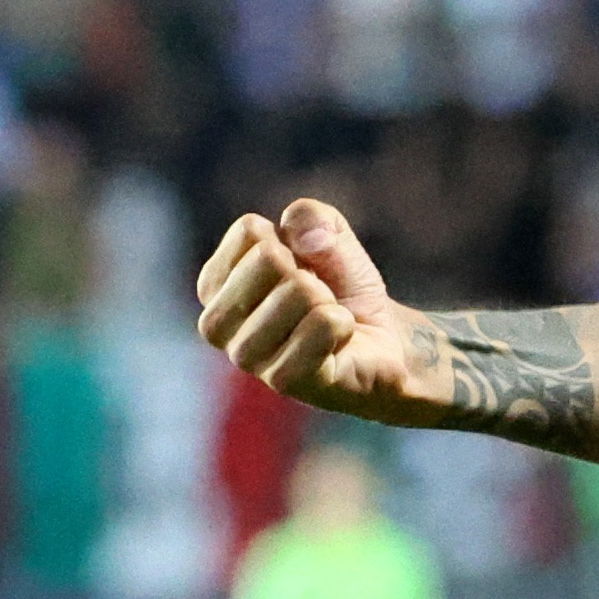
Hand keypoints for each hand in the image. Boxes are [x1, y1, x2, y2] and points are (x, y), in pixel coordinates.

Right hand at [195, 200, 426, 417]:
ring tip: (327, 318)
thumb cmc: (342, 288)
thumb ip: (311, 217)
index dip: (292, 240)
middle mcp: (217, 324)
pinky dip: (342, 323)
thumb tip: (305, 239)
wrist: (382, 340)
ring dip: (328, 299)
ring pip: (300, 292)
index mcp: (215, 285)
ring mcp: (248, 357)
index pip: (249, 231)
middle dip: (309, 268)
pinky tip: (338, 340)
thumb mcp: (331, 236)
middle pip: (269, 258)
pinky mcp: (284, 381)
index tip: (301, 266)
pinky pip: (323, 325)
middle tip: (319, 296)